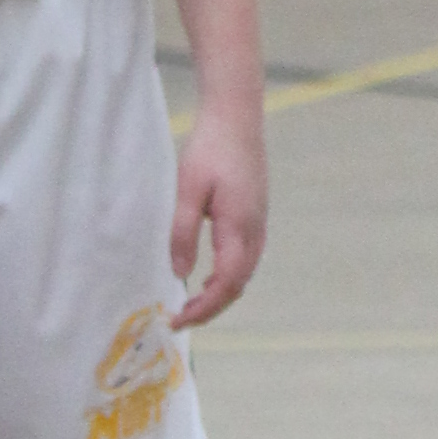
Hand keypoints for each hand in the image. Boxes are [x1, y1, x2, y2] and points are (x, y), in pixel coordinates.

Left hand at [168, 102, 268, 328]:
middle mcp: (255, 231)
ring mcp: (259, 224)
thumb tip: (180, 274)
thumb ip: (183, 233)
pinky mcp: (256, 216)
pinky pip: (246, 260)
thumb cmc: (210, 149)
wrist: (237, 118)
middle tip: (181, 318)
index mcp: (239, 227)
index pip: (226, 283)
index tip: (178, 319)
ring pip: (244, 274)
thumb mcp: (188, 190)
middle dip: (212, 308)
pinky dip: (228, 277)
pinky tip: (209, 276)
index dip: (203, 308)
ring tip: (192, 303)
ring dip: (220, 294)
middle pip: (238, 285)